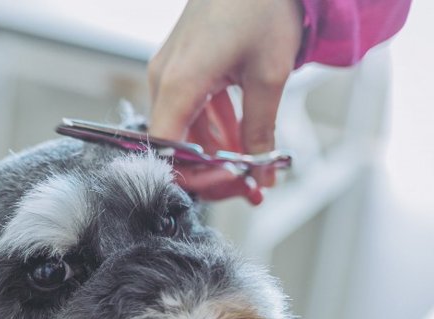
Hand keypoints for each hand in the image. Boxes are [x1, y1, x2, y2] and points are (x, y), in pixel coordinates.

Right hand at [148, 0, 304, 203]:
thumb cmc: (263, 4)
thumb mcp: (270, 75)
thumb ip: (260, 130)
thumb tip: (260, 173)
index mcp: (178, 82)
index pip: (165, 151)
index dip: (194, 177)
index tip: (230, 187)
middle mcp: (164, 79)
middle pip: (174, 145)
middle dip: (210, 171)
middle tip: (248, 185)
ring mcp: (169, 70)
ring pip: (184, 129)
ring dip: (215, 152)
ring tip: (253, 168)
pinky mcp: (180, 64)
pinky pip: (190, 108)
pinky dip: (214, 128)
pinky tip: (241, 138)